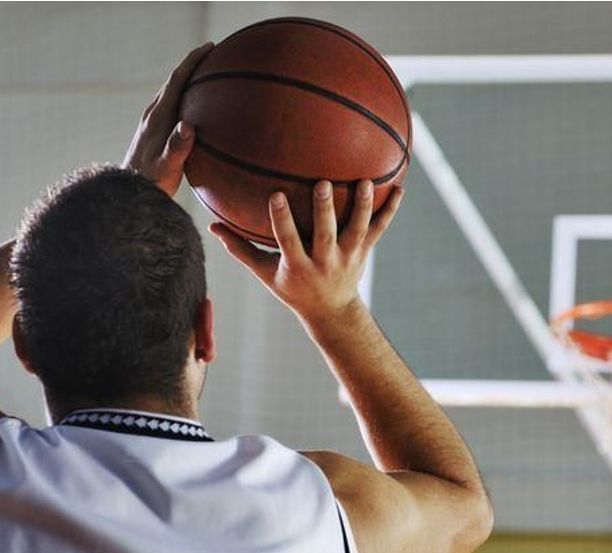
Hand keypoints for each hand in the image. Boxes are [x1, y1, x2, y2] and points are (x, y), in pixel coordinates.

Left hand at [122, 42, 212, 195]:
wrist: (128, 193)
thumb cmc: (151, 183)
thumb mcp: (167, 167)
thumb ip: (177, 147)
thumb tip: (188, 127)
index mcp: (158, 117)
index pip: (176, 80)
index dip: (192, 61)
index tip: (210, 47)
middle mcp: (153, 114)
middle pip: (174, 80)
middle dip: (193, 64)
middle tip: (214, 54)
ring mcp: (152, 122)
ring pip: (172, 92)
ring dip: (188, 79)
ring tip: (207, 74)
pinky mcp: (153, 132)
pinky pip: (172, 105)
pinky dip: (186, 96)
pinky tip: (197, 106)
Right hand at [210, 180, 405, 324]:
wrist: (330, 311)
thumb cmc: (292, 287)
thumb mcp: (265, 273)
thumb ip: (240, 249)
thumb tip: (211, 225)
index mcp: (298, 266)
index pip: (288, 241)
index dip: (281, 220)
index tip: (275, 194)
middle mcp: (325, 261)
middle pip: (326, 234)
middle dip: (324, 210)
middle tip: (323, 183)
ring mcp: (348, 256)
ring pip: (357, 229)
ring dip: (361, 206)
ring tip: (365, 181)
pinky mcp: (364, 251)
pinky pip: (379, 229)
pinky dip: (390, 210)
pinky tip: (400, 188)